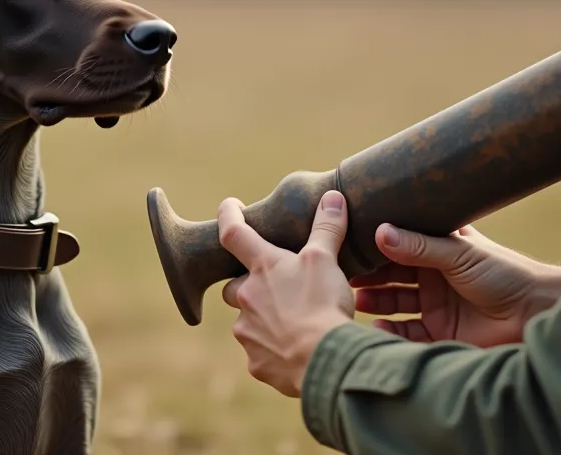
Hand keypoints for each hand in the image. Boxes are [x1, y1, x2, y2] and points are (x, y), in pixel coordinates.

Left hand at [217, 190, 355, 396]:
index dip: (228, 215)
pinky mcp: (256, 362)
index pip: (233, 233)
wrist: (322, 359)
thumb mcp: (326, 261)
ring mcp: (248, 332)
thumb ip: (327, 229)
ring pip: (247, 321)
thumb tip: (332, 197)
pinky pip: (260, 352)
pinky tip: (296, 349)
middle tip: (272, 286)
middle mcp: (247, 298)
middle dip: (246, 285)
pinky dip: (274, 349)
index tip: (229, 206)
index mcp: (263, 267)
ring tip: (293, 322)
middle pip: (233, 286)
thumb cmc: (322, 304)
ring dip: (263, 319)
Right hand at [351, 223, 560, 346]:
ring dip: (374, 301)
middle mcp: (433, 275)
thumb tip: (380, 232)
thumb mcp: (459, 253)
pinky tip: (376, 328)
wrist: (535, 313)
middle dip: (367, 274)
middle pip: (391, 273)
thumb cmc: (504, 272)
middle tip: (341, 273)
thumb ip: (419, 246)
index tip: (347, 241)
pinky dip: (390, 332)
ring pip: (394, 302)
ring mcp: (434, 305)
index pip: (399, 242)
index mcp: (439, 248)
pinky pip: (405, 333)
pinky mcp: (439, 333)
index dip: (375, 243)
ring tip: (352, 298)